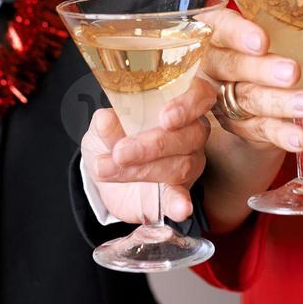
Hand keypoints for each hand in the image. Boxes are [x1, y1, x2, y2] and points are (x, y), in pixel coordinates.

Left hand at [81, 77, 215, 222]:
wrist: (106, 172)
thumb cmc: (111, 138)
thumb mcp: (102, 127)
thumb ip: (106, 124)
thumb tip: (106, 119)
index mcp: (177, 105)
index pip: (199, 96)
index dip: (187, 106)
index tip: (165, 118)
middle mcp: (190, 132)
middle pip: (190, 135)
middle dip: (154, 145)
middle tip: (120, 152)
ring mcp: (189, 163)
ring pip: (181, 166)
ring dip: (143, 170)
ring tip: (109, 170)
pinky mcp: (178, 192)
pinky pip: (183, 197)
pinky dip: (180, 203)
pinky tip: (181, 208)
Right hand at [198, 6, 302, 152]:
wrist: (251, 105)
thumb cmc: (267, 62)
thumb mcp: (285, 52)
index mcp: (220, 34)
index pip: (222, 26)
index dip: (238, 33)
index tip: (262, 40)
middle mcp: (214, 65)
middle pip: (232, 65)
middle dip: (263, 69)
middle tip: (292, 72)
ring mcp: (222, 98)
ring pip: (248, 99)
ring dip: (281, 102)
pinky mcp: (238, 126)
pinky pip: (259, 129)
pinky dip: (282, 134)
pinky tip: (301, 138)